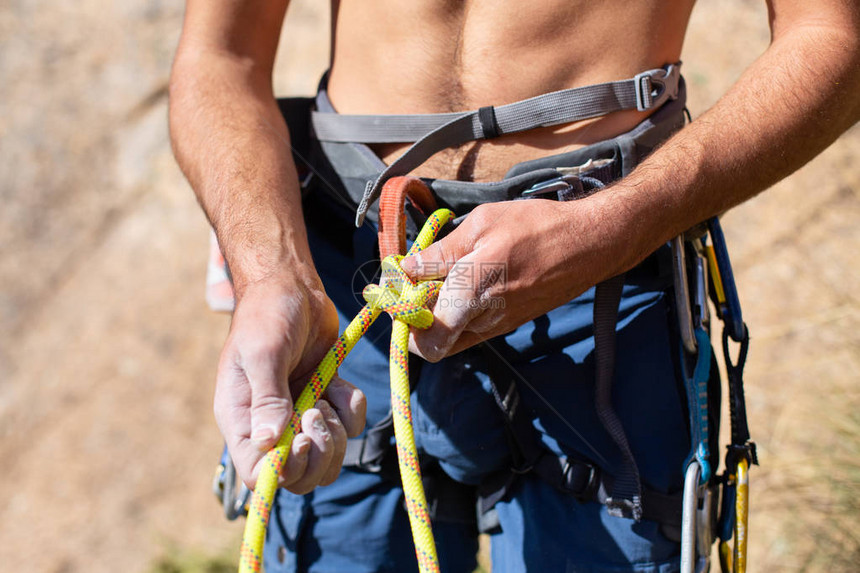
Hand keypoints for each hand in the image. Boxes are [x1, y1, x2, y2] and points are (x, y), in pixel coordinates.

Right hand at [214, 276, 366, 493]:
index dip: (285, 471)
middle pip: (299, 477)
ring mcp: (299, 413)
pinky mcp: (326, 398)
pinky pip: (349, 424)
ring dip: (337, 433)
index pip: (258, 474)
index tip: (303, 439)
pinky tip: (339, 382)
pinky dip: (351, 407)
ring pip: (328, 458)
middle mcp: (270, 425)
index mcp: (243, 421)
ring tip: (326, 395)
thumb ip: (268, 397)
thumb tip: (272, 444)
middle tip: (318, 412)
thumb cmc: (267, 313)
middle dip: (318, 455)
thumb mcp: (263, 352)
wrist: (291, 284)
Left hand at [401, 197, 624, 360]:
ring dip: (433, 317)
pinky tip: (457, 282)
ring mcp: (499, 326)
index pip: (423, 333)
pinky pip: (470, 329)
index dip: (399, 315)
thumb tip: (406, 268)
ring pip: (450, 338)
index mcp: (473, 293)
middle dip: (412, 320)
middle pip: (431, 345)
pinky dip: (455, 313)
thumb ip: (441, 252)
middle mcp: (485, 319)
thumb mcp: (482, 224)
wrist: (591, 244)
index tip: (389, 288)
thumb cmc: (537, 227)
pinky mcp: (509, 323)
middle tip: (406, 287)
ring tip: (431, 280)